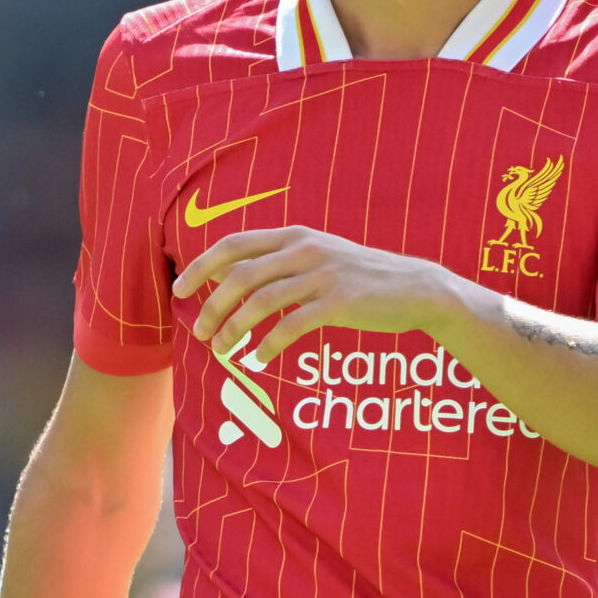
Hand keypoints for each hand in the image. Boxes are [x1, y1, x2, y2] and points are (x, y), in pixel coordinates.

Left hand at [174, 226, 460, 364]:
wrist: (417, 288)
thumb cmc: (362, 279)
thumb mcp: (320, 258)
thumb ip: (281, 263)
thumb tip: (232, 280)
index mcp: (295, 236)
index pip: (234, 244)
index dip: (201, 266)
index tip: (180, 289)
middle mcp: (305, 249)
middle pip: (240, 275)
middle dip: (212, 305)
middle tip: (199, 330)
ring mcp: (322, 274)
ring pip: (261, 301)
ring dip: (234, 328)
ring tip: (223, 350)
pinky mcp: (339, 301)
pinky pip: (291, 325)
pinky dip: (268, 345)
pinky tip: (259, 360)